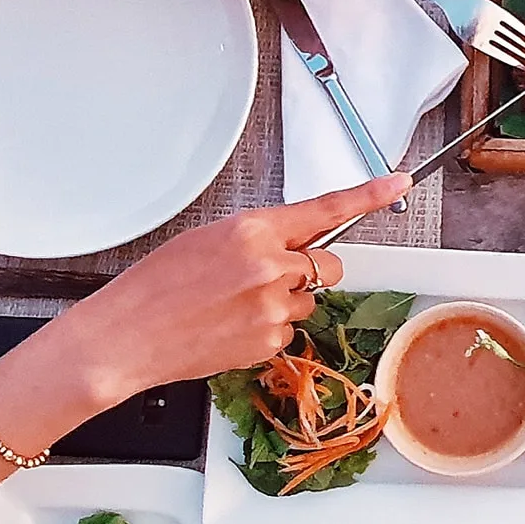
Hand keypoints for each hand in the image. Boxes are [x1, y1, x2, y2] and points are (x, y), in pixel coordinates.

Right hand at [49, 174, 412, 400]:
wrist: (127, 337)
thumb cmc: (155, 286)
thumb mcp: (206, 239)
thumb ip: (258, 237)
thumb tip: (291, 244)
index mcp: (252, 230)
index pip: (324, 209)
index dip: (368, 195)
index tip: (396, 182)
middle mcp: (270, 266)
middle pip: (325, 264)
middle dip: (305, 269)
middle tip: (261, 277)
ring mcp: (272, 307)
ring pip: (307, 299)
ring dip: (282, 300)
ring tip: (232, 305)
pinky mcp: (269, 341)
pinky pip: (287, 329)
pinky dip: (266, 328)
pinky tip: (230, 327)